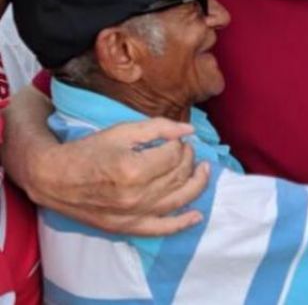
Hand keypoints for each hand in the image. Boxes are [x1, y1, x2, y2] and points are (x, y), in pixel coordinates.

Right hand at [30, 118, 209, 235]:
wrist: (55, 178)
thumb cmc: (89, 151)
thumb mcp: (122, 131)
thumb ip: (159, 127)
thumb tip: (190, 131)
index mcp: (134, 169)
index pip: (174, 155)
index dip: (179, 144)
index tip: (174, 139)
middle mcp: (136, 196)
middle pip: (178, 176)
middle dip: (188, 159)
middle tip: (186, 150)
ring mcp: (134, 215)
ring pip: (178, 199)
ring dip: (197, 184)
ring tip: (204, 170)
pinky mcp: (129, 227)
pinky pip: (163, 228)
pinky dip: (183, 223)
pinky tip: (197, 215)